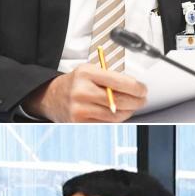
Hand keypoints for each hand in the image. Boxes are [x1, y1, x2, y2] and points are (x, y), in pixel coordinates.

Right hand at [26, 64, 147, 121]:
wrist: (51, 97)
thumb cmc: (75, 83)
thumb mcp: (90, 71)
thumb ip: (111, 78)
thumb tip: (136, 89)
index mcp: (86, 74)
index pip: (120, 82)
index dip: (137, 88)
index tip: (143, 90)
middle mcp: (81, 91)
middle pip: (120, 101)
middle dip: (137, 101)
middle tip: (141, 100)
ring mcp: (79, 109)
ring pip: (116, 115)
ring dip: (128, 112)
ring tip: (129, 106)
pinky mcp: (79, 122)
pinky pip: (107, 123)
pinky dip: (116, 119)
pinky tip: (116, 113)